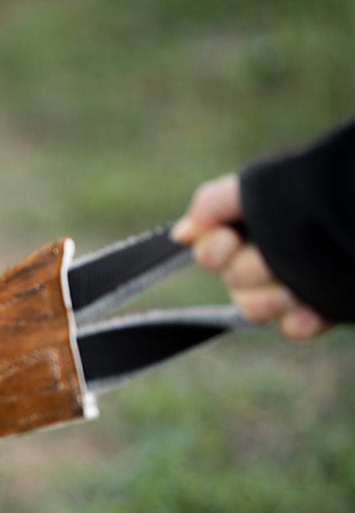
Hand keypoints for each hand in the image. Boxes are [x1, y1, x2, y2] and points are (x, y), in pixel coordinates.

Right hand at [171, 173, 331, 340]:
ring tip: (298, 287)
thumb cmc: (332, 193)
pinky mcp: (321, 309)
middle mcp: (268, 258)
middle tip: (277, 258)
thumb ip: (220, 201)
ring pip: (254, 307)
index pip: (209, 251)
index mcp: (254, 228)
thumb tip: (181, 234)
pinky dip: (301, 322)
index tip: (227, 242)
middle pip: (232, 280)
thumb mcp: (277, 183)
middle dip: (252, 270)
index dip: (211, 250)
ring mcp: (294, 286)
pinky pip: (293, 329)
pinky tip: (311, 314)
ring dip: (272, 297)